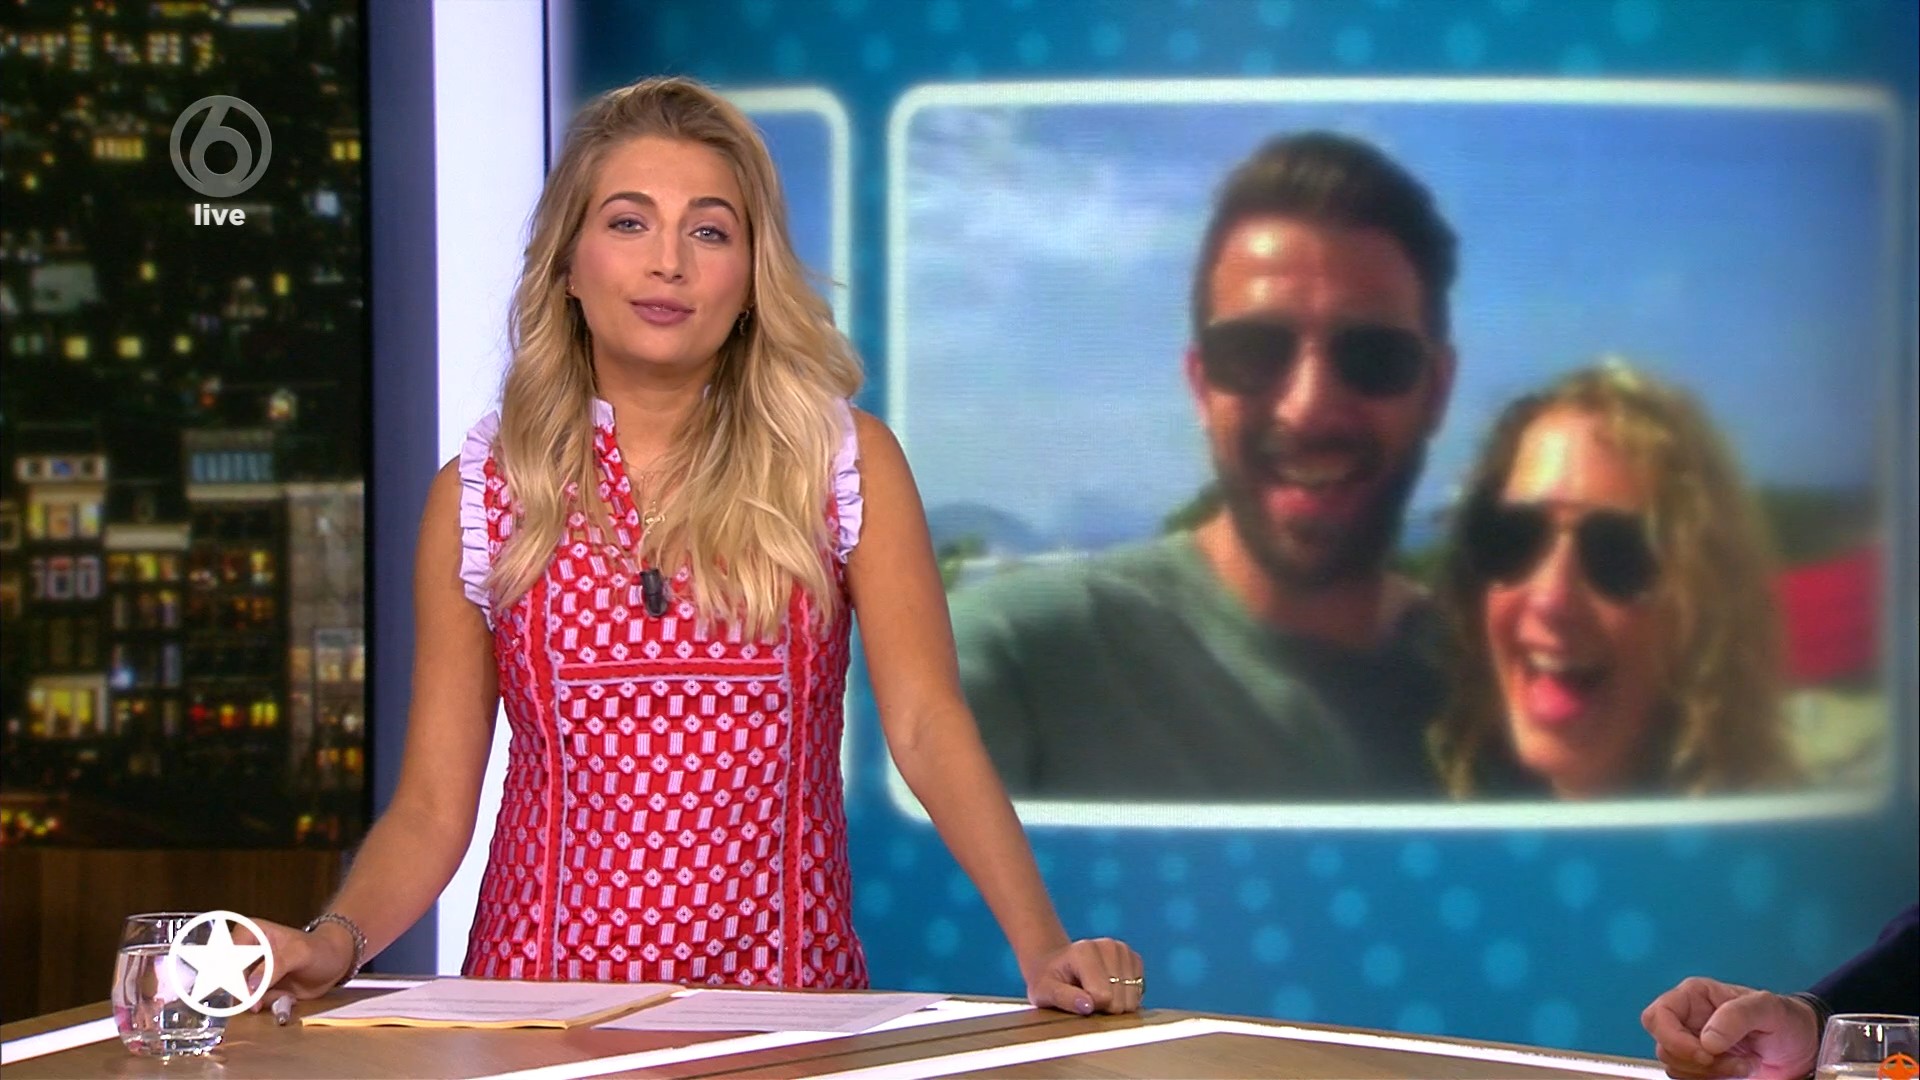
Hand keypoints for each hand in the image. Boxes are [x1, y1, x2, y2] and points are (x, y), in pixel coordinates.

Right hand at [233, 916, 356, 1017]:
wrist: (334, 963)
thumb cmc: (319, 949)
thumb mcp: (300, 953)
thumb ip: (274, 966)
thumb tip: (250, 986)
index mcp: (249, 932)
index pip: (229, 957)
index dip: (234, 976)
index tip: (247, 991)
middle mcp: (244, 951)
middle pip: (228, 978)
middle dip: (246, 993)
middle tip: (261, 1001)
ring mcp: (249, 971)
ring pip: (238, 993)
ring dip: (258, 1000)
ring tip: (282, 994)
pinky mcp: (257, 988)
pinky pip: (251, 1002)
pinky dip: (266, 1004)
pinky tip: (284, 996)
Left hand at [1022, 938, 1144, 1015]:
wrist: (1055, 964)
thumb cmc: (1048, 981)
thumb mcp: (1044, 991)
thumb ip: (1064, 998)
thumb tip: (1088, 1006)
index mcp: (1084, 951)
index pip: (1102, 996)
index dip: (1090, 1008)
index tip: (1077, 1001)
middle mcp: (1108, 946)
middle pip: (1119, 1000)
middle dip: (1104, 1008)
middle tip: (1086, 998)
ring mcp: (1123, 950)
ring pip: (1132, 998)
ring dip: (1116, 1003)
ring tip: (1096, 993)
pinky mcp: (1134, 958)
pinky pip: (1139, 991)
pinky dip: (1126, 997)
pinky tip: (1110, 990)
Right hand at [1640, 976, 1820, 1079]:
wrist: (1803, 1049)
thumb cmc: (1786, 1019)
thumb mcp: (1768, 1008)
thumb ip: (1737, 1016)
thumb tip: (1707, 1041)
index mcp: (1694, 997)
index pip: (1657, 1016)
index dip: (1672, 1038)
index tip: (1706, 1054)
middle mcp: (1686, 1020)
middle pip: (1664, 1047)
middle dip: (1698, 1062)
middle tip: (1735, 1063)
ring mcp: (1693, 1045)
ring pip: (1676, 1068)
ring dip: (1711, 1074)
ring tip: (1744, 1065)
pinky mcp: (1703, 1068)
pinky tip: (1739, 1072)